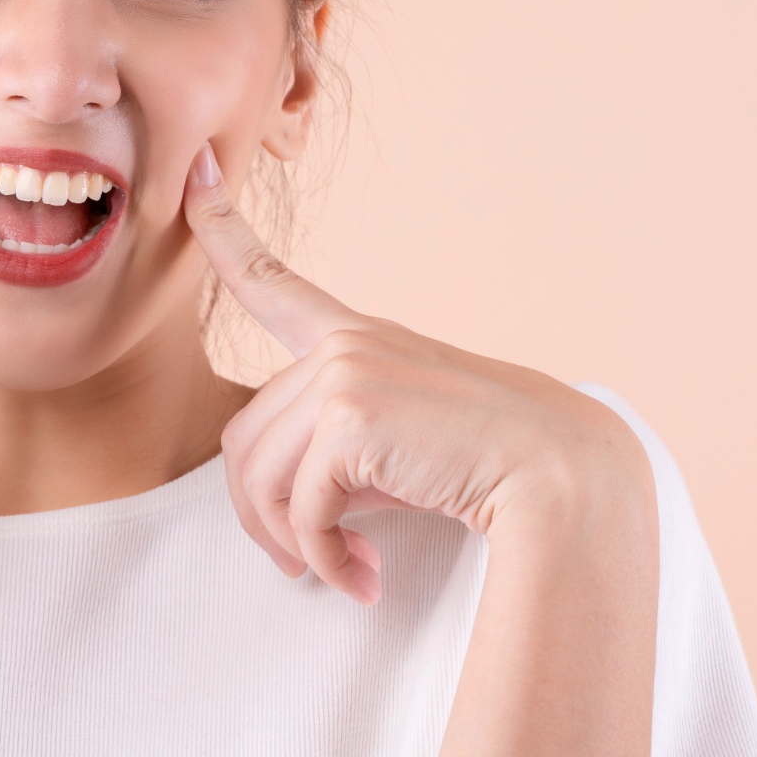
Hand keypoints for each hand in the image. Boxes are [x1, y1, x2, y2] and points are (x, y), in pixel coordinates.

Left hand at [183, 142, 650, 604]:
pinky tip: (360, 578)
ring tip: (335, 571)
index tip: (197, 178)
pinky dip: (321, 558)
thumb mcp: (397, 439)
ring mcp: (344, 374)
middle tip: (299, 559)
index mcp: (353, 338)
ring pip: (261, 478)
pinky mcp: (350, 419)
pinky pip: (300, 508)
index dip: (223, 229)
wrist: (559, 473)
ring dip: (292, 543)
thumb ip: (332, 445)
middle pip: (244, 439)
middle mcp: (342, 346)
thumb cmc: (482, 462)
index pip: (274, 281)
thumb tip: (277, 510)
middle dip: (261, 513)